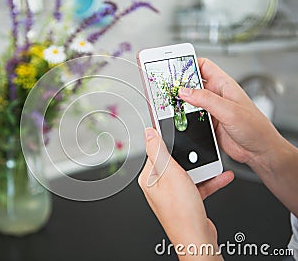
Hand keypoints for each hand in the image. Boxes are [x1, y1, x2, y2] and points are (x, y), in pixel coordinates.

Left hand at [139, 127, 233, 259]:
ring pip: (188, 172)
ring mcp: (173, 193)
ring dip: (202, 168)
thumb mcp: (170, 173)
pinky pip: (198, 184)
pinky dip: (209, 180)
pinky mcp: (186, 200)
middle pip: (174, 161)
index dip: (167, 140)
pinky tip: (221, 176)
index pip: (156, 151)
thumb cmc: (181, 212)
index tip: (177, 130)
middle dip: (189, 155)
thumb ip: (159, 151)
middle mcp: (159, 185)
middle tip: (199, 149)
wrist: (198, 239)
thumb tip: (148, 133)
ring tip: (214, 163)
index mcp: (149, 177)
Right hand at [178, 58, 283, 168]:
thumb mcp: (229, 110)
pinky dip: (183, 117)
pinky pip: (192, 117)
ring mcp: (212, 110)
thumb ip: (206, 99)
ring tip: (170, 103)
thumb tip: (185, 91)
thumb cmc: (256, 128)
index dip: (189, 63)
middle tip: (167, 88)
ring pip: (190, 101)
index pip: (203, 66)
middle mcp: (217, 95)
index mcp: (224, 85)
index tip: (174, 67)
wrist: (260, 152)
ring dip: (181, 103)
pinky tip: (178, 118)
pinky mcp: (208, 124)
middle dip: (180, 84)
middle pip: (193, 83)